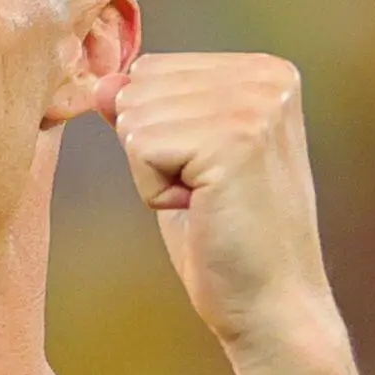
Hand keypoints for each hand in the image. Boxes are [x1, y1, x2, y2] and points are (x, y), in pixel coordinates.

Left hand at [98, 54, 334, 355]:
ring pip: (135, 118)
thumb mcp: (180, 161)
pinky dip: (154, 192)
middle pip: (140, 87)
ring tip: (205, 203)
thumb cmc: (226, 240)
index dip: (158, 133)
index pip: (152, 69)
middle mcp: (266, 77)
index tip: (206, 175)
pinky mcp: (234, 140)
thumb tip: (102, 83)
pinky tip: (201, 211)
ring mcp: (254, 105)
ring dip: (153, 174)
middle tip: (204, 195)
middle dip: (151, 151)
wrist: (272, 305)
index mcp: (263, 72)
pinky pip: (141, 148)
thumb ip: (149, 112)